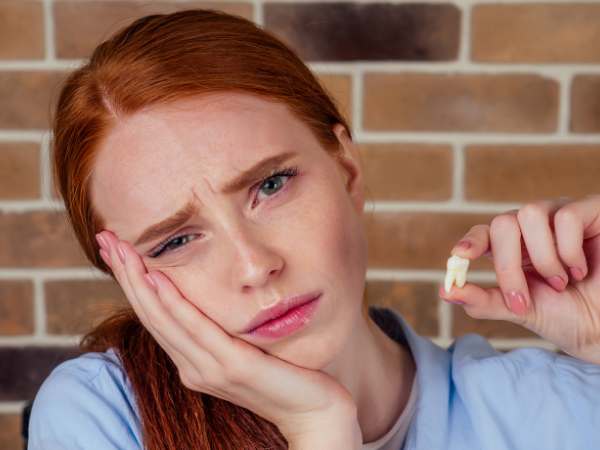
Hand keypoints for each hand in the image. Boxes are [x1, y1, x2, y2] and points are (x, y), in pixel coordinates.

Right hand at [95, 230, 359, 442]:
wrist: (314, 412)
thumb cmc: (283, 376)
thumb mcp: (243, 348)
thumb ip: (221, 330)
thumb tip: (208, 300)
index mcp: (193, 361)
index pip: (154, 316)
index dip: (131, 282)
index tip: (115, 249)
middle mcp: (193, 366)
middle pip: (150, 313)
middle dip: (125, 274)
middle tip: (104, 239)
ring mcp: (211, 368)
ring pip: (164, 319)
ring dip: (139, 282)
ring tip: (120, 250)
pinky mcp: (234, 366)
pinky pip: (197, 330)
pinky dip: (174, 304)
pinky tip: (158, 279)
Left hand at [439, 194, 599, 364]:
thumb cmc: (567, 316)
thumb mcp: (521, 310)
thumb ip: (484, 301)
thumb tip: (444, 291)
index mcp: (513, 247)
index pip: (485, 232)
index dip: (471, 240)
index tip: (460, 256)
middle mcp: (534, 228)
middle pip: (503, 223)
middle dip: (508, 265)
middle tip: (524, 299)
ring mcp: (561, 216)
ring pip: (530, 214)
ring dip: (543, 259)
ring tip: (562, 282)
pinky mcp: (591, 212)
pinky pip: (566, 217)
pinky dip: (569, 250)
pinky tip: (582, 269)